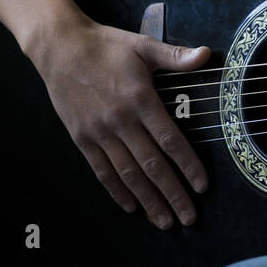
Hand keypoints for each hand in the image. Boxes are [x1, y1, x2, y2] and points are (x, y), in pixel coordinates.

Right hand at [31, 17, 210, 228]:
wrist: (60, 47)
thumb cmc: (106, 46)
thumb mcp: (143, 45)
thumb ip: (175, 56)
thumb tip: (207, 55)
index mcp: (140, 99)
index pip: (170, 140)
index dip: (187, 165)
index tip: (202, 186)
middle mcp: (121, 121)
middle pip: (151, 165)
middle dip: (172, 194)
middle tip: (189, 218)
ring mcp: (99, 132)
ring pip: (128, 174)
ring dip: (148, 200)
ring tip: (164, 221)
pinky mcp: (81, 139)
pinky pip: (102, 171)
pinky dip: (117, 191)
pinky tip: (132, 207)